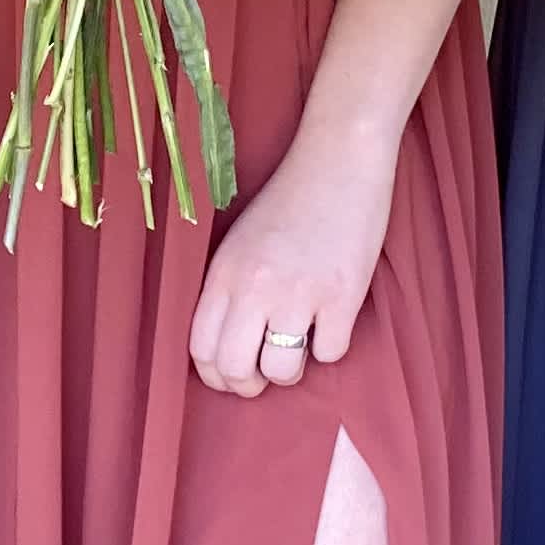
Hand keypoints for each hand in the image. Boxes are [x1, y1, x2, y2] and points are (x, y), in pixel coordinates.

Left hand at [190, 124, 395, 396]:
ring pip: (283, 370)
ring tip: (299, 348)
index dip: (215, 376)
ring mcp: (300, 294)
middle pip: (236, 370)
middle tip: (264, 375)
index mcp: (223, 273)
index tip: (231, 376)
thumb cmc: (289, 199)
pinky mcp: (343, 296)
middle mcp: (255, 288)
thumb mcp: (238, 242)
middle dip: (249, 384)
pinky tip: (331, 322)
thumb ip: (228, 289)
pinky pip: (330, 353)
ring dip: (291, 371)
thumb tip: (230, 344)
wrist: (339, 160)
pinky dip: (331, 346)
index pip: (201, 349)